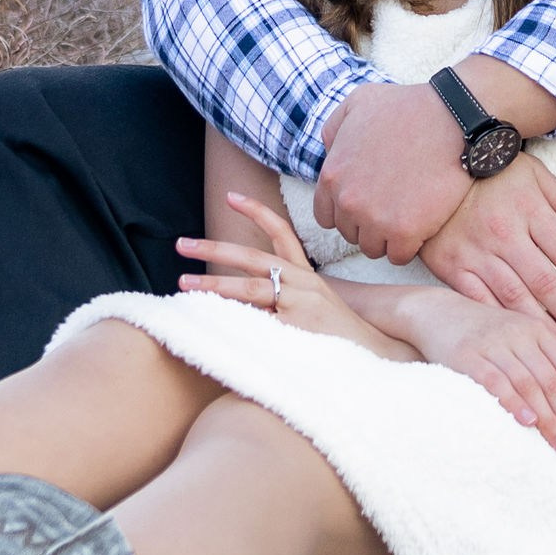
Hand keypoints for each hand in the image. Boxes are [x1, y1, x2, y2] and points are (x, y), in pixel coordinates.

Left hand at [175, 192, 348, 332]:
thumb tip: (235, 297)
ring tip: (185, 285)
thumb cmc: (337, 336)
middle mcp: (303, 284)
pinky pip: (257, 325)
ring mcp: (300, 307)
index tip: (231, 196)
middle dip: (214, 250)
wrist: (374, 357)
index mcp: (306, 275)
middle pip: (253, 259)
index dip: (256, 211)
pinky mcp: (297, 332)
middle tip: (181, 245)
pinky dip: (234, 323)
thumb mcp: (312, 306)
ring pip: (250, 290)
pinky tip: (211, 324)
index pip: (282, 233)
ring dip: (214, 286)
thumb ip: (280, 297)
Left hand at [312, 82, 472, 260]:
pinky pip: (399, 256)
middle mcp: (348, 201)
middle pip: (350, 233)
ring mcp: (375, 219)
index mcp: (332, 175)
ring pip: (373, 248)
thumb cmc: (406, 107)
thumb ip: (334, 129)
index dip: (347, 211)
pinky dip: (409, 246)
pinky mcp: (405, 232)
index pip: (326, 216)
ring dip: (387, 238)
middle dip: (367, 224)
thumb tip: (330, 149)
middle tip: (391, 207)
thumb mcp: (357, 103)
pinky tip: (420, 226)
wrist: (451, 119)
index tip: (367, 203)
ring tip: (406, 217)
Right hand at [405, 291, 555, 463]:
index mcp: (539, 332)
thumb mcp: (519, 333)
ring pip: (530, 386)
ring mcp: (494, 345)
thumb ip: (547, 355)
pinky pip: (495, 381)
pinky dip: (513, 402)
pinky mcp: (467, 356)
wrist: (434, 310)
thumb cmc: (482, 330)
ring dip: (549, 421)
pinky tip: (527, 423)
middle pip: (555, 384)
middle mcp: (521, 336)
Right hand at [418, 152, 555, 338]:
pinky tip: (516, 337)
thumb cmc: (491, 171)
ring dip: (540, 324)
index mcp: (528, 209)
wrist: (432, 168)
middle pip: (544, 281)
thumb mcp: (532, 172)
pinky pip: (478, 299)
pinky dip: (499, 320)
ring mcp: (476, 252)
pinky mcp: (452, 266)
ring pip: (514, 296)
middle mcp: (504, 233)